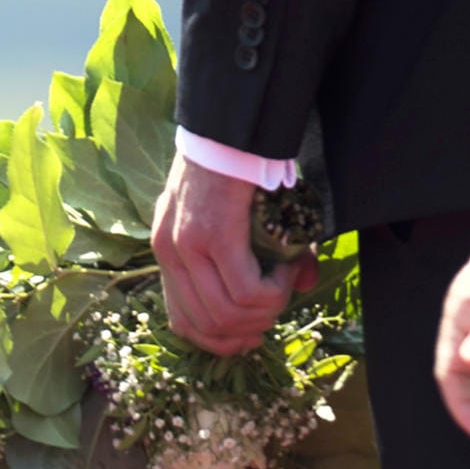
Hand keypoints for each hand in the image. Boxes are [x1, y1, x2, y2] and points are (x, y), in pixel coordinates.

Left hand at [151, 153, 313, 355]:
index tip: (250, 338)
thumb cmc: (236, 166)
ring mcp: (188, 246)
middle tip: (275, 312)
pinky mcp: (214, 236)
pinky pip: (247, 291)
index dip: (218, 342)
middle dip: (248, 332)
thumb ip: (261, 257)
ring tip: (285, 281)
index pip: (182, 321)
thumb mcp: (237, 217)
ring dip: (266, 309)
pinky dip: (274, 291)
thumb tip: (301, 286)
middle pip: (207, 326)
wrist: (232, 126)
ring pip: (228, 314)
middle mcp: (169, 253)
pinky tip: (287, 268)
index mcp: (167, 251)